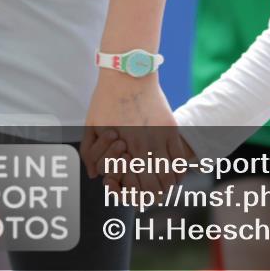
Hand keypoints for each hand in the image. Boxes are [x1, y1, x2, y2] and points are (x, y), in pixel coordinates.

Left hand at [80, 71, 190, 193]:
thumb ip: (90, 153)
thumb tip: (93, 176)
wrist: (128, 72)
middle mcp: (142, 144)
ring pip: (169, 173)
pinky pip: (179, 156)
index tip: (136, 197)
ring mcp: (160, 136)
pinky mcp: (171, 126)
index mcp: (121, 147)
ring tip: (164, 186)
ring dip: (166, 183)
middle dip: (152, 194)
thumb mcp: (90, 126)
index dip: (135, 195)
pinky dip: (179, 169)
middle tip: (152, 196)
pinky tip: (175, 173)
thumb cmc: (105, 99)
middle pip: (152, 183)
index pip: (132, 183)